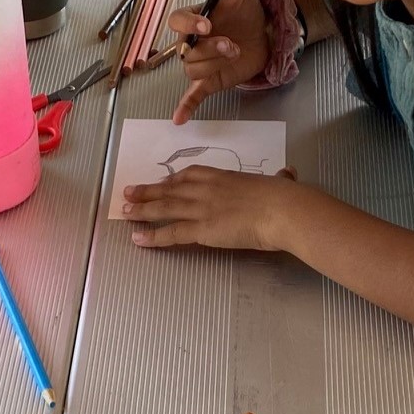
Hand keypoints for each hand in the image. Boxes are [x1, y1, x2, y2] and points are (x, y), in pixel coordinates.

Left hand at [122, 166, 309, 252]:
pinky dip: (152, 236)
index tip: (161, 182)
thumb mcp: (279, 182)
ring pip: (164, 208)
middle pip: (170, 189)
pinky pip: (171, 233)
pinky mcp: (201, 229)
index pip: (191, 175)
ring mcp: (201, 208)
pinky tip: (138, 239)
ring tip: (124, 212)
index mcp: (224, 176)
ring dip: (142, 210)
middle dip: (147, 191)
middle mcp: (206, 189)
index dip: (172, 180)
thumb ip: (279, 179)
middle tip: (129, 192)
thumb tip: (288, 174)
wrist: (280, 209)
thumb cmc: (284, 197)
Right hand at [168, 0, 269, 124]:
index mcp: (193, 19)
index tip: (207, 24)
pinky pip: (193, 95)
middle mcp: (192, 42)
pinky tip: (180, 119)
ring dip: (214, 65)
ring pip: (194, 70)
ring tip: (234, 54)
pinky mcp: (210, 81)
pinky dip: (186, 107)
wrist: (262, 33)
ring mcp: (200, 63)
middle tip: (232, 44)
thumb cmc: (246, 10)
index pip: (177, 21)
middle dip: (210, 49)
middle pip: (188, 51)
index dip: (189, 24)